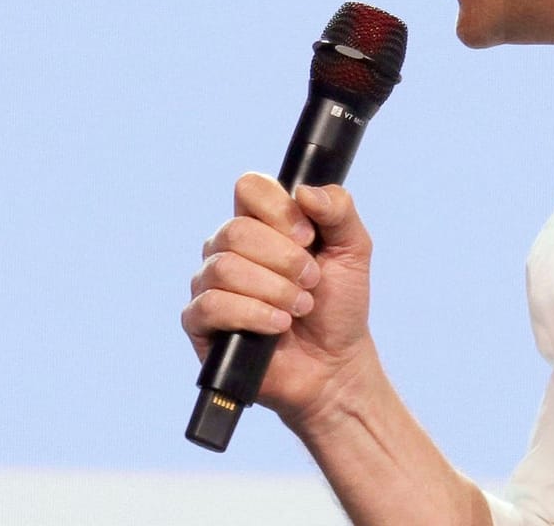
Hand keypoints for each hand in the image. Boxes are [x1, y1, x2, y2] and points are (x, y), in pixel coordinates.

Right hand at [181, 172, 377, 429]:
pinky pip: (212, 305)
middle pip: (236, 230)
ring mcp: (209, 283)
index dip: (278, 209)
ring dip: (273, 290)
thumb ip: (339, 210)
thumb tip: (305, 191)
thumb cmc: (339, 305)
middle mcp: (227, 247)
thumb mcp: (353, 251)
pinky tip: (278, 326)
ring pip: (224, 268)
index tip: (308, 237)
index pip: (249, 188)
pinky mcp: (199, 322)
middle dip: (284, 260)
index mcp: (258, 222)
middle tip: (311, 281)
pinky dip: (252, 314)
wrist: (335, 365)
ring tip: (299, 308)